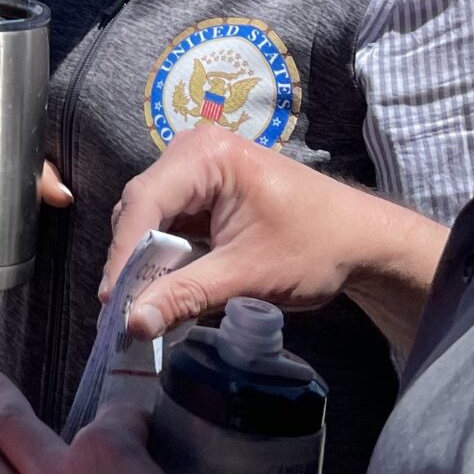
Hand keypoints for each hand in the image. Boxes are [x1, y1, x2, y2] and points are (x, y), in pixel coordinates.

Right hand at [101, 125, 443, 351]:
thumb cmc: (316, 248)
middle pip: (141, 206)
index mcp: (207, 155)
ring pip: (149, 216)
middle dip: (131, 259)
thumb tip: (132, 323)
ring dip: (145, 260)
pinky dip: (164, 256)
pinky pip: (168, 221)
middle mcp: (194, 150)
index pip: (145, 202)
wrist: (363, 242)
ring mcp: (198, 168)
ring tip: (138, 304)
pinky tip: (162, 287)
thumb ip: (185, 296)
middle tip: (122, 310)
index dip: (123, 254)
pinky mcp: (204, 190)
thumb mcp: (248, 276)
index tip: (111, 301)